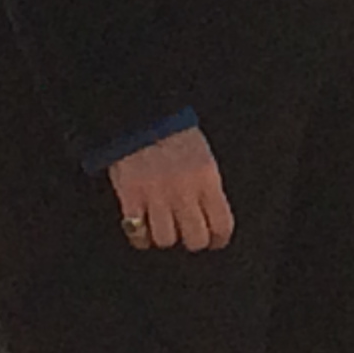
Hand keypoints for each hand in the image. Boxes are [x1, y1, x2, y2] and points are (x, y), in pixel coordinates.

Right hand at [108, 125, 232, 252]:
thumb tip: (210, 214)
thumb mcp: (202, 153)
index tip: (214, 239)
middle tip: (187, 233)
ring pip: (166, 240)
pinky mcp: (131, 198)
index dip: (219, 238)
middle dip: (193, 239)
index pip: (222, 225)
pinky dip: (141, 236)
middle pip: (195, 240)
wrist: (138, 112)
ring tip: (163, 226)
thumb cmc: (172, 129)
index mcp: (206, 178)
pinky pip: (138, 235)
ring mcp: (156, 196)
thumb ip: (207, 185)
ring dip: (165, 236)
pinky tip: (142, 226)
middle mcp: (184, 191)